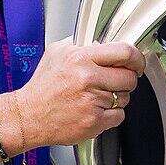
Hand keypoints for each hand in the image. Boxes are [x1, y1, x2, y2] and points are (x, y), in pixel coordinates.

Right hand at [0, 39, 142, 150]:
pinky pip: (119, 115)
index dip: (136, 58)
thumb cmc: (42, 87)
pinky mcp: (95, 121)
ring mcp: (92, 101)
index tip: (137, 62)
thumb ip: (80, 44)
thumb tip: (101, 42)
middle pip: (129, 77)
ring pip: (125, 98)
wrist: (28, 116)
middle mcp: (88, 79)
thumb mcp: (56, 53)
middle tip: (117, 82)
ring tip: (97, 97)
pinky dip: (111, 114)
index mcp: (80, 58)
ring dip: (116, 98)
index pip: (124, 52)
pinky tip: (95, 110)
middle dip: (127, 80)